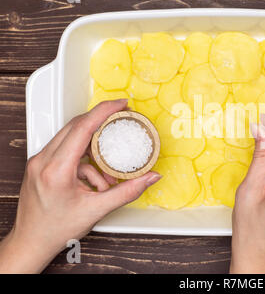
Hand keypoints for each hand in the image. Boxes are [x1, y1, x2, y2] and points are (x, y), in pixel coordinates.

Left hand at [0, 100, 160, 272]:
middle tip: (120, 119)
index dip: (104, 111)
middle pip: (76, 126)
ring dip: (93, 149)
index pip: (83, 128)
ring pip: (71, 138)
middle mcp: (43, 161)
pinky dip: (84, 161)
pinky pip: (66, 151)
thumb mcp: (96, 210)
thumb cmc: (56, 230)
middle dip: (100, 121)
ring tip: (107, 173)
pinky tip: (93, 181)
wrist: (31, 242)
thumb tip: (150, 178)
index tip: (120, 104)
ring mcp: (39, 162)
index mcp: (56, 170)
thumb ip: (128, 192)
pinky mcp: (40, 165)